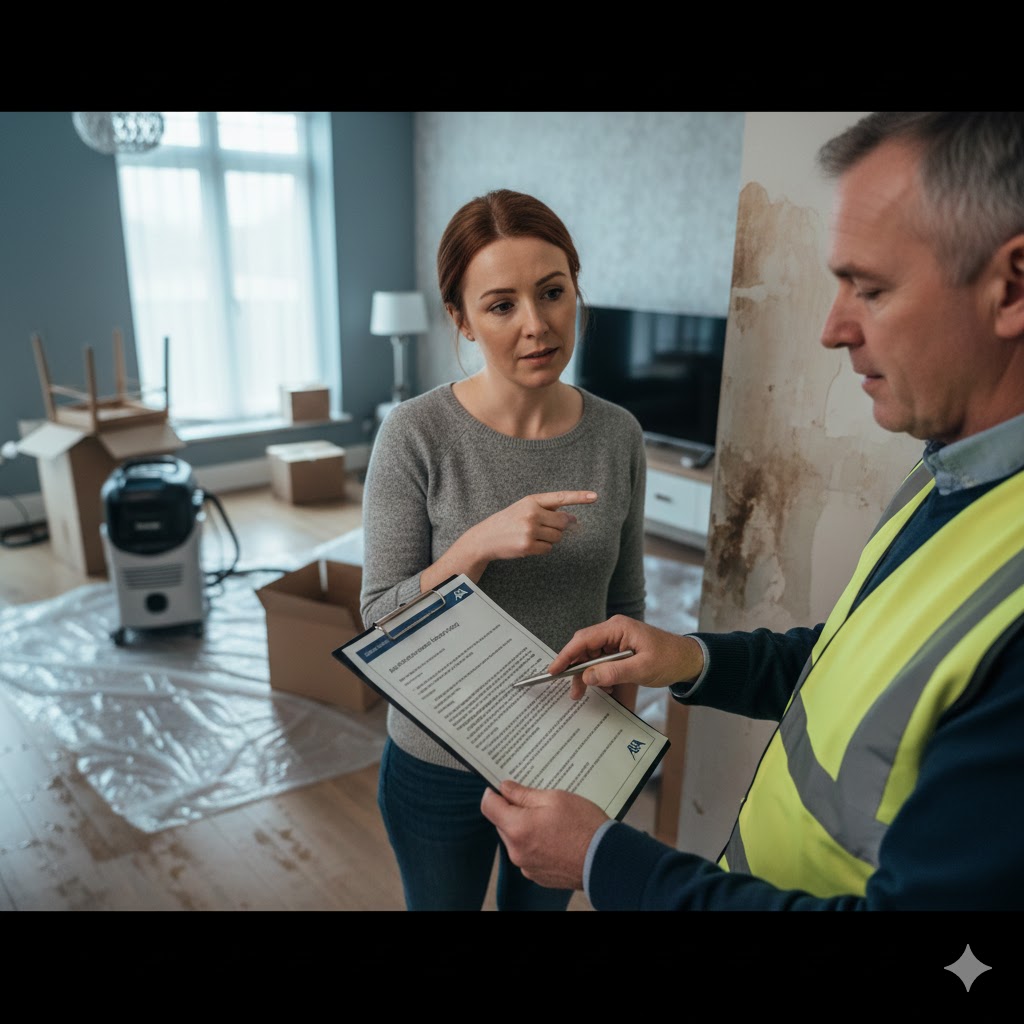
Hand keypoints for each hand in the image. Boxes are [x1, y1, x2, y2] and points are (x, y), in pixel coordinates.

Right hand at [465, 490, 596, 564]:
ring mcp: (529, 530)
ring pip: (557, 537)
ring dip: (550, 539)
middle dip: (558, 527)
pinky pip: (549, 549)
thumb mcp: (525, 509)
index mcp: (531, 500)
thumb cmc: (508, 522)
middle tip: (542, 528)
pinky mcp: (528, 546)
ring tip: (532, 536)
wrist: (484, 538)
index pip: (560, 497)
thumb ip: (549, 511)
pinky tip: (528, 545)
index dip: (579, 497)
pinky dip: (542, 548)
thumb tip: (574, 519)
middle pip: (562, 523)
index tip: (595, 496)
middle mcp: (531, 513)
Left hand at [480, 779, 608, 890]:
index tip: (503, 787)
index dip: (493, 793)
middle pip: (502, 824)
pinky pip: (528, 854)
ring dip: (525, 828)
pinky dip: (536, 844)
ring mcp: (527, 866)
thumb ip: (524, 794)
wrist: (606, 861)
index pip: (488, 806)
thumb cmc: (583, 826)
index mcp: (517, 828)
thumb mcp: (554, 798)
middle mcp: (516, 851)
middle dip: (514, 811)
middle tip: (537, 801)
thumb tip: (504, 788)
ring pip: (515, 839)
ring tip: (551, 820)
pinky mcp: (538, 876)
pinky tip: (556, 837)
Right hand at [545, 615, 705, 700]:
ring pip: (591, 659)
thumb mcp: (642, 668)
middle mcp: (614, 632)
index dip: (566, 655)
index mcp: (618, 628)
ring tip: (590, 694)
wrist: (689, 661)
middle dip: (577, 671)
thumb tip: (588, 677)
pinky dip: (601, 678)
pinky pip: (602, 664)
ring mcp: (616, 641)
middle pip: (584, 650)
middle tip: (573, 692)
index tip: (553, 670)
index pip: (584, 639)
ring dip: (589, 677)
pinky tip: (607, 689)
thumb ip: (614, 672)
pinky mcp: (620, 652)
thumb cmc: (670, 659)